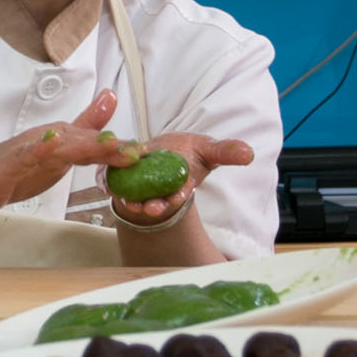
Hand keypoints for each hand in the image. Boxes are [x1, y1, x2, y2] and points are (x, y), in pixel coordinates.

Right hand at [0, 89, 135, 214]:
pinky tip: (54, 141)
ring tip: (109, 143)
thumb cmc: (19, 166)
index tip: (148, 154)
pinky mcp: (14, 159)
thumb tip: (111, 97)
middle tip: (138, 152)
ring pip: (64, 145)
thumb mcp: (60, 152)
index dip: (122, 149)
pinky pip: (30, 152)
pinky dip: (42, 146)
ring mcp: (33, 147)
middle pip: (86, 142)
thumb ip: (87, 127)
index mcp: (66, 139)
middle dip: (112, 147)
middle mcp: (52, 138)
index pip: (98, 144)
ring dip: (87, 143)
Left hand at [107, 129, 254, 228]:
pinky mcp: (122, 179)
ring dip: (132, 200)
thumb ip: (226, 152)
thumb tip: (248, 152)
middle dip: (155, 206)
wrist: (162, 151)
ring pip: (135, 197)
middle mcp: (160, 190)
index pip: (181, 193)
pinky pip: (115, 184)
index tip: (178, 195)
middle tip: (152, 207)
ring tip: (128, 200)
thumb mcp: (208, 149)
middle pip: (157, 202)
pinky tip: (108, 183)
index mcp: (180, 184)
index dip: (179, 196)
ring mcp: (141, 187)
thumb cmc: (186, 153)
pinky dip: (111, 184)